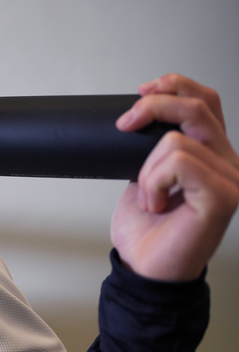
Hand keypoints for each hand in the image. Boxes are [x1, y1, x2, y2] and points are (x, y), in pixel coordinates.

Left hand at [112, 74, 238, 281]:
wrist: (144, 266)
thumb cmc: (146, 227)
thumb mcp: (146, 173)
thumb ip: (156, 146)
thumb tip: (140, 113)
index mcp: (216, 154)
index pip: (207, 100)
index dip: (174, 85)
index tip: (140, 94)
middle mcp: (232, 163)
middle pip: (198, 106)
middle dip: (153, 107)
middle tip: (124, 125)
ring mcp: (233, 180)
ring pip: (176, 139)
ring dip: (146, 169)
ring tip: (150, 196)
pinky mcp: (224, 196)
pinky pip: (178, 162)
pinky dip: (153, 180)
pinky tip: (157, 203)